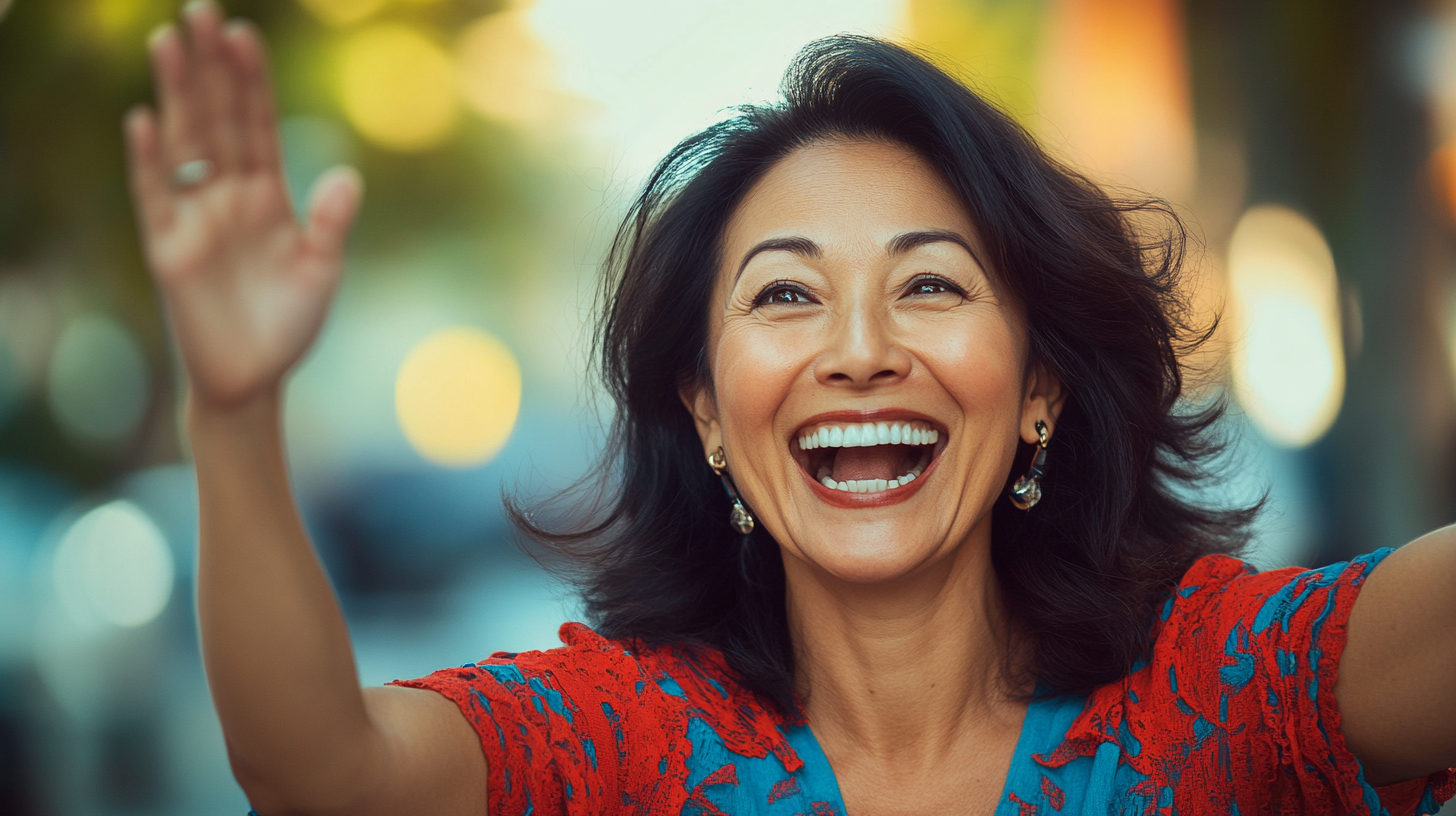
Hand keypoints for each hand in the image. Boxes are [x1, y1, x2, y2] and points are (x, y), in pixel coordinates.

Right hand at [124, 1, 361, 408]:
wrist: (255, 379)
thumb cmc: (289, 323)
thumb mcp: (321, 270)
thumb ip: (331, 222)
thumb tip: (347, 174)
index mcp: (267, 194)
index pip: (257, 123)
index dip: (252, 80)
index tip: (245, 34)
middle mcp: (227, 195)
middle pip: (217, 118)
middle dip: (210, 66)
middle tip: (200, 9)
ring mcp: (194, 217)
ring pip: (183, 143)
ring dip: (177, 94)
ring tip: (169, 42)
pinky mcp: (168, 248)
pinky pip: (154, 196)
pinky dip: (149, 161)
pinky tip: (144, 120)